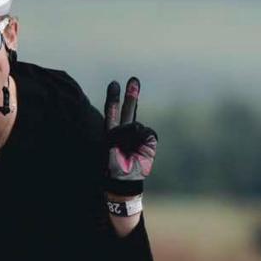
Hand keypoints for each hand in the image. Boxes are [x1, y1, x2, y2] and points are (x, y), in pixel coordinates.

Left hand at [101, 76, 156, 192]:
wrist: (125, 181)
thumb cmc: (113, 165)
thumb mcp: (111, 146)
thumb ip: (123, 132)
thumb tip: (138, 126)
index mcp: (112, 131)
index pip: (112, 111)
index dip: (114, 98)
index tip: (115, 83)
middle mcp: (125, 131)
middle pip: (128, 110)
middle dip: (131, 95)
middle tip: (134, 79)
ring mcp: (138, 137)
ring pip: (138, 124)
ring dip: (132, 134)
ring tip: (128, 148)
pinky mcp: (150, 142)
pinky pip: (148, 133)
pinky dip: (143, 139)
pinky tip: (139, 149)